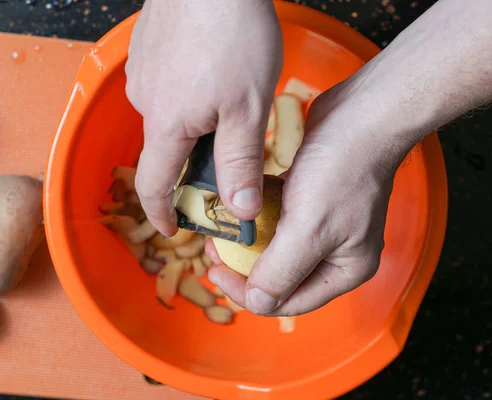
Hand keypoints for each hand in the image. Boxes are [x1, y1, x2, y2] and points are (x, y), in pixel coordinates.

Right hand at [125, 0, 282, 236]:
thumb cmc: (233, 35)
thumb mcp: (249, 109)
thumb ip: (242, 162)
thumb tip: (239, 209)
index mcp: (167, 126)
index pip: (154, 185)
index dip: (163, 213)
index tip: (174, 229)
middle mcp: (146, 103)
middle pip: (167, 150)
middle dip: (194, 163)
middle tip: (228, 156)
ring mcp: (144, 73)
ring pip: (169, 116)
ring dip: (194, 124)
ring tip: (228, 105)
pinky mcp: (149, 50)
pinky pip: (166, 86)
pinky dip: (188, 95)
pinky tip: (212, 75)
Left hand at [207, 76, 416, 315]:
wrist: (360, 113)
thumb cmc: (342, 170)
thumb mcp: (310, 229)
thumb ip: (281, 271)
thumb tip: (257, 302)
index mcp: (344, 270)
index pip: (289, 301)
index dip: (248, 294)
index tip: (215, 272)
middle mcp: (336, 253)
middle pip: (281, 278)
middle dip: (244, 269)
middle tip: (213, 252)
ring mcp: (323, 226)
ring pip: (275, 249)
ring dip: (246, 245)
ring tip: (219, 233)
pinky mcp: (310, 201)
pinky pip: (277, 222)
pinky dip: (257, 220)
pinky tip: (237, 211)